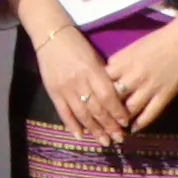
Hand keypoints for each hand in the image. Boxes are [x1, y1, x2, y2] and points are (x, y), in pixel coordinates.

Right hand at [28, 6, 132, 142]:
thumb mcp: (95, 57)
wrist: (50, 36)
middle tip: (119, 138)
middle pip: (97, 109)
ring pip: (82, 114)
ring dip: (94, 130)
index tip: (126, 123)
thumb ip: (104, 76)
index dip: (117, 112)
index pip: (108, 96)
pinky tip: (80, 135)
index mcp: (92, 70)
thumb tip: (117, 98)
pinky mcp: (53, 91)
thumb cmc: (77, 45)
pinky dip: (72, 125)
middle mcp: (79, 81)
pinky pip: (64, 112)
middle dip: (109, 126)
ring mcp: (65, 88)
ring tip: (104, 141)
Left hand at [104, 11, 177, 126]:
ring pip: (130, 110)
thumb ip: (118, 62)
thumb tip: (107, 75)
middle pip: (113, 99)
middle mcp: (132, 77)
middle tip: (102, 119)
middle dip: (107, 110)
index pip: (101, 83)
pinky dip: (140, 124)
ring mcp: (149, 87)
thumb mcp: (130, 48)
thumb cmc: (157, 40)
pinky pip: (150, 114)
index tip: (92, 102)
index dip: (96, 93)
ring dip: (122, 120)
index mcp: (122, 63)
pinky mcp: (165, 95)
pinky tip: (134, 129)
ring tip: (117, 127)